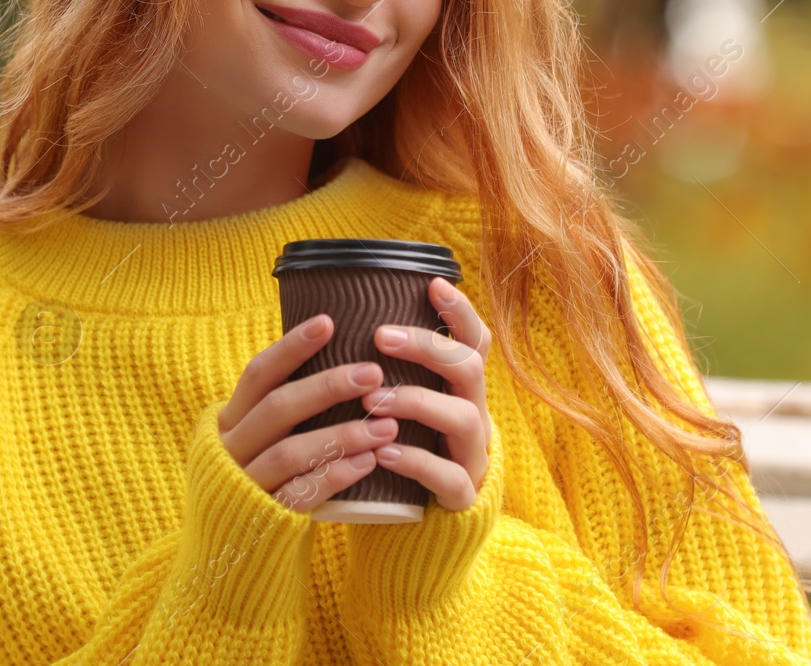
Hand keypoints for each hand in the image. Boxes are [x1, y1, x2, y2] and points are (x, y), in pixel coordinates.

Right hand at [218, 314, 399, 512]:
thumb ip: (283, 406)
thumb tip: (334, 352)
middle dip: (326, 387)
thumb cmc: (260, 479)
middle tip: (373, 372)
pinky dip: (335, 475)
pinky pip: (300, 494)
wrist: (233, 553)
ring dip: (341, 434)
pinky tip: (368, 462)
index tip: (328, 322)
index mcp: (228, 420)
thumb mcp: (257, 439)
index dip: (291, 347)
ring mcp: (244, 485)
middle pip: (276, 408)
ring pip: (290, 452)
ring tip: (386, 424)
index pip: (257, 374)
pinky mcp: (264, 520)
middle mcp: (230, 449)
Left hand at [359, 276, 491, 510]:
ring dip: (417, 401)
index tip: (432, 285)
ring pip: (464, 418)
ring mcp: (472, 455)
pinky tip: (384, 451)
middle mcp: (474, 414)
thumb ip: (389, 373)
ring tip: (374, 400)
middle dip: (427, 347)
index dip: (460, 312)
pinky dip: (416, 461)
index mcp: (461, 389)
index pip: (474, 341)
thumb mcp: (402, 406)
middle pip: (470, 368)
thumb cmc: (403, 449)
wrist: (426, 526)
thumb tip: (336, 321)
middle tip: (380, 336)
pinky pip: (450, 477)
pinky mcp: (463, 495)